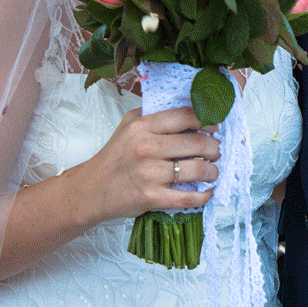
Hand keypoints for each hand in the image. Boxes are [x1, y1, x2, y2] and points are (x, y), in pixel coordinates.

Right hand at [69, 106, 219, 226]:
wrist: (91, 189)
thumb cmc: (114, 155)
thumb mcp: (128, 124)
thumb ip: (154, 114)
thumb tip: (187, 108)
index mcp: (143, 126)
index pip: (185, 116)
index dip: (206, 121)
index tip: (215, 127)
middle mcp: (147, 147)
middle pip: (196, 143)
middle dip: (213, 148)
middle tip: (216, 151)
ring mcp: (150, 174)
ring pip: (196, 169)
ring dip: (212, 171)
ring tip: (212, 171)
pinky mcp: (151, 198)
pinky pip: (187, 197)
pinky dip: (203, 196)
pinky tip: (207, 192)